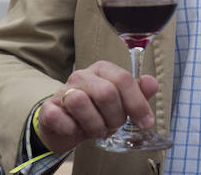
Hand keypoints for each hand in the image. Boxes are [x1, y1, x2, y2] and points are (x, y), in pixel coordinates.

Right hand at [36, 60, 158, 152]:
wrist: (65, 125)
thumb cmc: (96, 111)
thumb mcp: (120, 102)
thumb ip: (137, 92)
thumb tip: (152, 82)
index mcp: (102, 69)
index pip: (124, 79)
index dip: (137, 103)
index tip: (146, 122)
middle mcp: (82, 76)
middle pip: (106, 92)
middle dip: (115, 117)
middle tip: (113, 125)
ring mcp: (63, 91)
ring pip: (81, 102)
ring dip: (94, 124)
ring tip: (96, 129)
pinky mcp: (48, 109)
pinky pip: (59, 117)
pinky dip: (71, 129)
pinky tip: (75, 130)